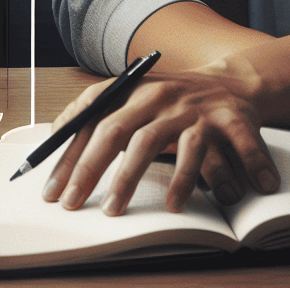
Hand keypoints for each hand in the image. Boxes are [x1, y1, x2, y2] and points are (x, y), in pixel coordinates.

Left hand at [42, 63, 278, 215]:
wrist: (235, 81)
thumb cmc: (175, 99)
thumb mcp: (135, 95)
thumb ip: (99, 113)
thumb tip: (55, 133)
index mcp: (132, 89)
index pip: (91, 120)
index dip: (69, 155)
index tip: (54, 189)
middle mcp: (158, 95)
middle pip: (118, 131)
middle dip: (93, 170)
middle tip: (78, 204)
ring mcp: (192, 108)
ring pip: (160, 142)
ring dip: (144, 178)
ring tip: (137, 209)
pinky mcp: (230, 120)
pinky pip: (221, 151)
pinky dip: (215, 178)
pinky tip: (206, 203)